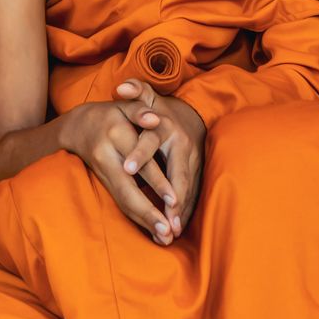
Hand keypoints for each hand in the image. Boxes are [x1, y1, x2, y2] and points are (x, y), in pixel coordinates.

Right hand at [58, 97, 178, 243]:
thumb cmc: (111, 113)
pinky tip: (153, 232)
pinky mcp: (104, 182)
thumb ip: (140, 109)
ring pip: (122, 200)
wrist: (77, 126)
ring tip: (164, 239)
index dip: (157, 183)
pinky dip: (137, 218)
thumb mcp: (124, 105)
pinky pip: (120, 202)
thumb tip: (154, 119)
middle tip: (168, 233)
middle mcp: (107, 156)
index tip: (175, 202)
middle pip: (128, 190)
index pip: (141, 163)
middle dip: (148, 213)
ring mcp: (103, 171)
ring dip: (144, 221)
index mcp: (116, 136)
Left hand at [113, 78, 205, 231]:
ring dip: (179, 210)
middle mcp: (182, 145)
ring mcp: (193, 160)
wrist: (189, 114)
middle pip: (177, 173)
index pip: (151, 141)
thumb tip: (121, 87)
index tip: (126, 168)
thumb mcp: (148, 96)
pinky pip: (192, 194)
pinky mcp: (197, 172)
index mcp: (166, 127)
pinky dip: (184, 211)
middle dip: (170, 196)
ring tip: (169, 231)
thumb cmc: (158, 108)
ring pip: (186, 188)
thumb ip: (135, 90)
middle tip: (162, 217)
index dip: (140, 154)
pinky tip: (176, 229)